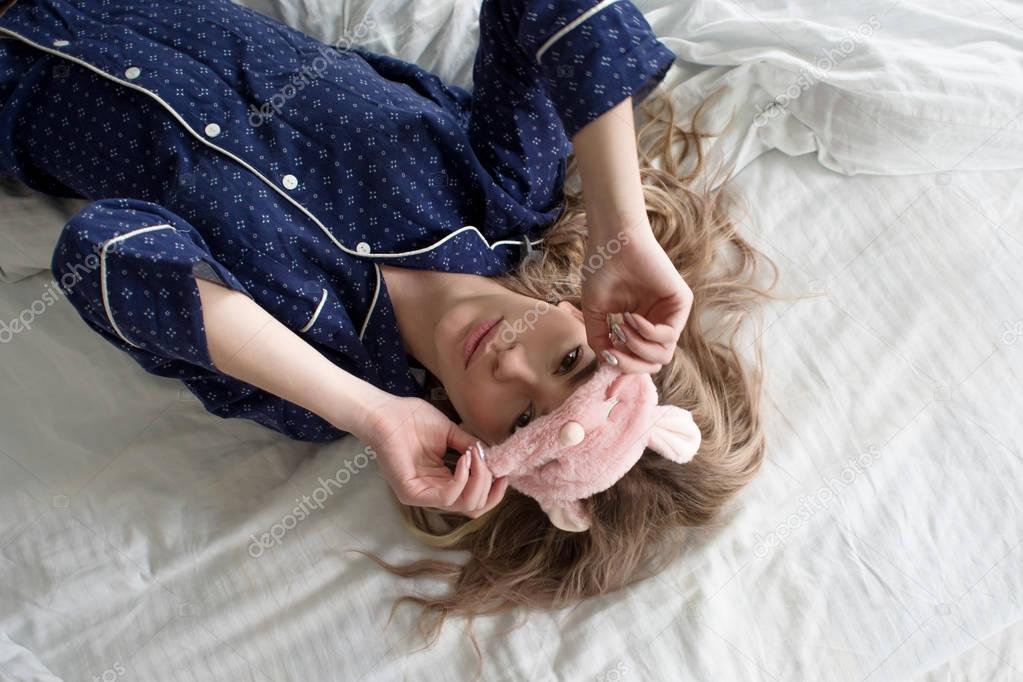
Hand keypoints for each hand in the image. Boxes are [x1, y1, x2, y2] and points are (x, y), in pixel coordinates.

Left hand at [360, 395, 508, 517]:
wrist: (386, 412)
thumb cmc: (413, 419)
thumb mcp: (451, 433)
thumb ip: (471, 447)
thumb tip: (494, 458)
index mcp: (442, 482)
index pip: (474, 500)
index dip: (493, 489)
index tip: (503, 471)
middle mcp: (433, 493)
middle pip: (474, 508)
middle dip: (489, 486)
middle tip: (490, 462)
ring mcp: (422, 496)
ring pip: (465, 505)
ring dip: (479, 480)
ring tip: (476, 457)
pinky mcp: (412, 493)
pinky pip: (447, 497)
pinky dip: (463, 479)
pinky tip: (465, 460)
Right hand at [581, 220, 692, 374]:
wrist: (612, 242)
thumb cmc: (602, 269)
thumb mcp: (595, 312)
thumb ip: (600, 339)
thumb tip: (607, 364)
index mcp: (639, 324)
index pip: (639, 359)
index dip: (625, 373)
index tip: (608, 378)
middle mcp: (657, 321)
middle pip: (653, 363)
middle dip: (630, 364)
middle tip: (613, 351)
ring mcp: (670, 313)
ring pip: (662, 356)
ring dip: (636, 347)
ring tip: (620, 327)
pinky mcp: (681, 304)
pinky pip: (668, 337)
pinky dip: (646, 333)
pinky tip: (631, 317)